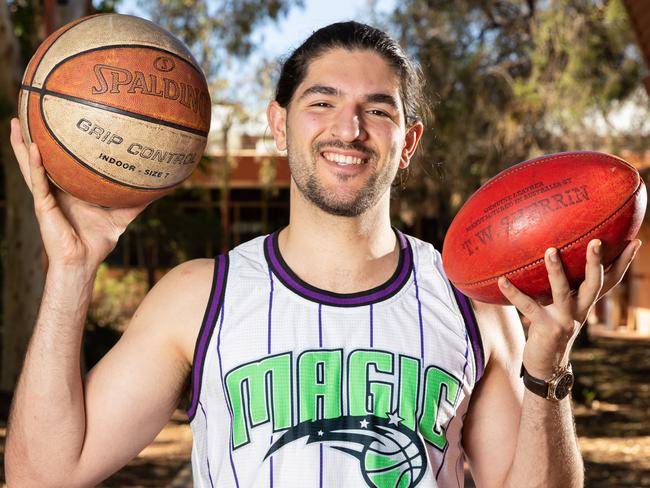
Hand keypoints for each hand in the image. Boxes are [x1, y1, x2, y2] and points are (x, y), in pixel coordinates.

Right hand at [9, 118, 146, 273]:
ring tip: (16, 121)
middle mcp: (55, 189)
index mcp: (68, 189)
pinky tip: (33, 148)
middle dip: (32, 135)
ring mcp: (46, 196)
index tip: (56, 118)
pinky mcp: (43, 206)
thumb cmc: (98, 240)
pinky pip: (38, 182)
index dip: (54, 142)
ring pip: (30, 165)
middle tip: (28, 109)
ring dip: (21, 144)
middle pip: (39, 157)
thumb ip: (137, 200)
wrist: (84, 260)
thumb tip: (162, 187)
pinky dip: (35, 165)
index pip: (59, 161)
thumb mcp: (122, 215)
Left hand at [497, 238, 641, 378]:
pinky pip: (527, 306)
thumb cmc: (551, 328)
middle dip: (596, 262)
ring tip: (550, 250)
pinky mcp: (545, 328)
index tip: (635, 242)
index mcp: (586, 303)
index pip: (611, 281)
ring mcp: (564, 320)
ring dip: (557, 271)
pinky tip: (501, 280)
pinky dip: (513, 292)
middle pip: (594, 283)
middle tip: (597, 240)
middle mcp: (580, 311)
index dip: (623, 263)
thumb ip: (562, 288)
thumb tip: (551, 256)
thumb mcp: (562, 308)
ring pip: (562, 292)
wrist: (546, 366)